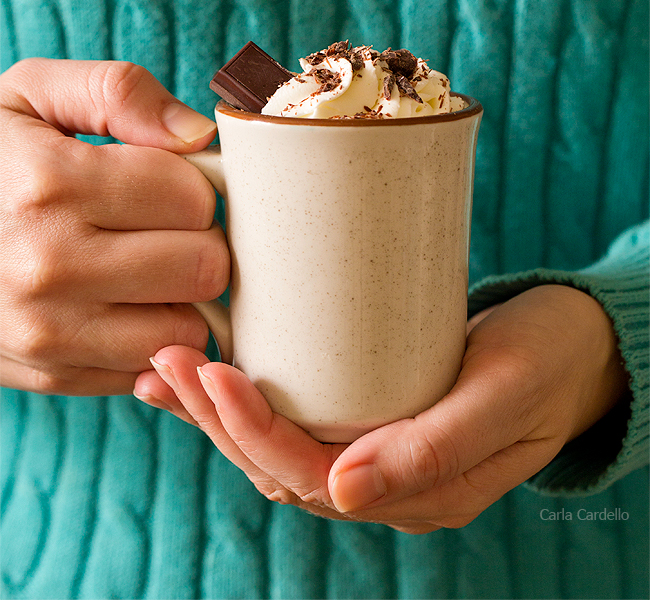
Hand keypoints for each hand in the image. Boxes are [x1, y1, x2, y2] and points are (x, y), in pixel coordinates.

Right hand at [0, 58, 228, 395]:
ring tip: (143, 262)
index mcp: (49, 183)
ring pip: (187, 329)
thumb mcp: (35, 94)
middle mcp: (45, 265)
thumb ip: (120, 92)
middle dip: (198, 239)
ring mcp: (45, 331)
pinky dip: (149, 336)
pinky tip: (119, 300)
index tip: (165, 179)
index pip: (194, 197)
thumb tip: (198, 136)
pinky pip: (149, 367)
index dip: (193, 182)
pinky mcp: (49, 373)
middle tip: (163, 224)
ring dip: (180, 296)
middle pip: (203, 267)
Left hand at [139, 284, 627, 531]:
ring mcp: (378, 448)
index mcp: (420, 490)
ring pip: (278, 446)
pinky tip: (211, 365)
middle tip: (171, 361)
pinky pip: (297, 417)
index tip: (214, 371)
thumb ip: (436, 447)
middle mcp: (388, 479)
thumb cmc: (549, 358)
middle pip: (279, 466)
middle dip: (217, 420)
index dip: (254, 432)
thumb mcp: (505, 395)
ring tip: (169, 366)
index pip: (311, 478)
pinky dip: (247, 396)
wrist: (580, 343)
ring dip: (219, 412)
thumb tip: (344, 492)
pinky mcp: (372, 410)